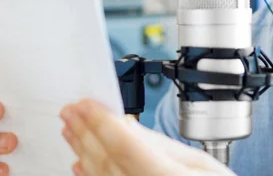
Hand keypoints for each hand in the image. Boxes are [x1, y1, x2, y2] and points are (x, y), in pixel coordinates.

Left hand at [59, 99, 235, 175]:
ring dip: (82, 149)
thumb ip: (162, 145)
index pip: (125, 146)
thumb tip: (129, 125)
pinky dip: (89, 175)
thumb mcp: (202, 164)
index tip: (85, 104)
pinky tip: (79, 161)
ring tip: (71, 129)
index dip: (102, 122)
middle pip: (107, 160)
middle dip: (85, 132)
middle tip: (70, 111)